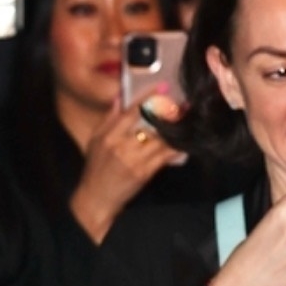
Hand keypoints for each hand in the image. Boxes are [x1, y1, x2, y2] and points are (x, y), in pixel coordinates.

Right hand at [69, 95, 187, 244]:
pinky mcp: (145, 173)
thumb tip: (119, 97)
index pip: (131, 112)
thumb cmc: (95, 168)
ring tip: (189, 118)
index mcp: (109, 135)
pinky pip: (165, 157)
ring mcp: (135, 160)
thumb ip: (109, 118)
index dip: (148, 97)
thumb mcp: (95, 140)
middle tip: (184, 103)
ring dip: (176, 129)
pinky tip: (186, 141)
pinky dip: (176, 148)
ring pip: (161, 140)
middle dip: (168, 113)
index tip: (163, 86)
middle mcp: (122, 146)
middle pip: (149, 124)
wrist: (97, 199)